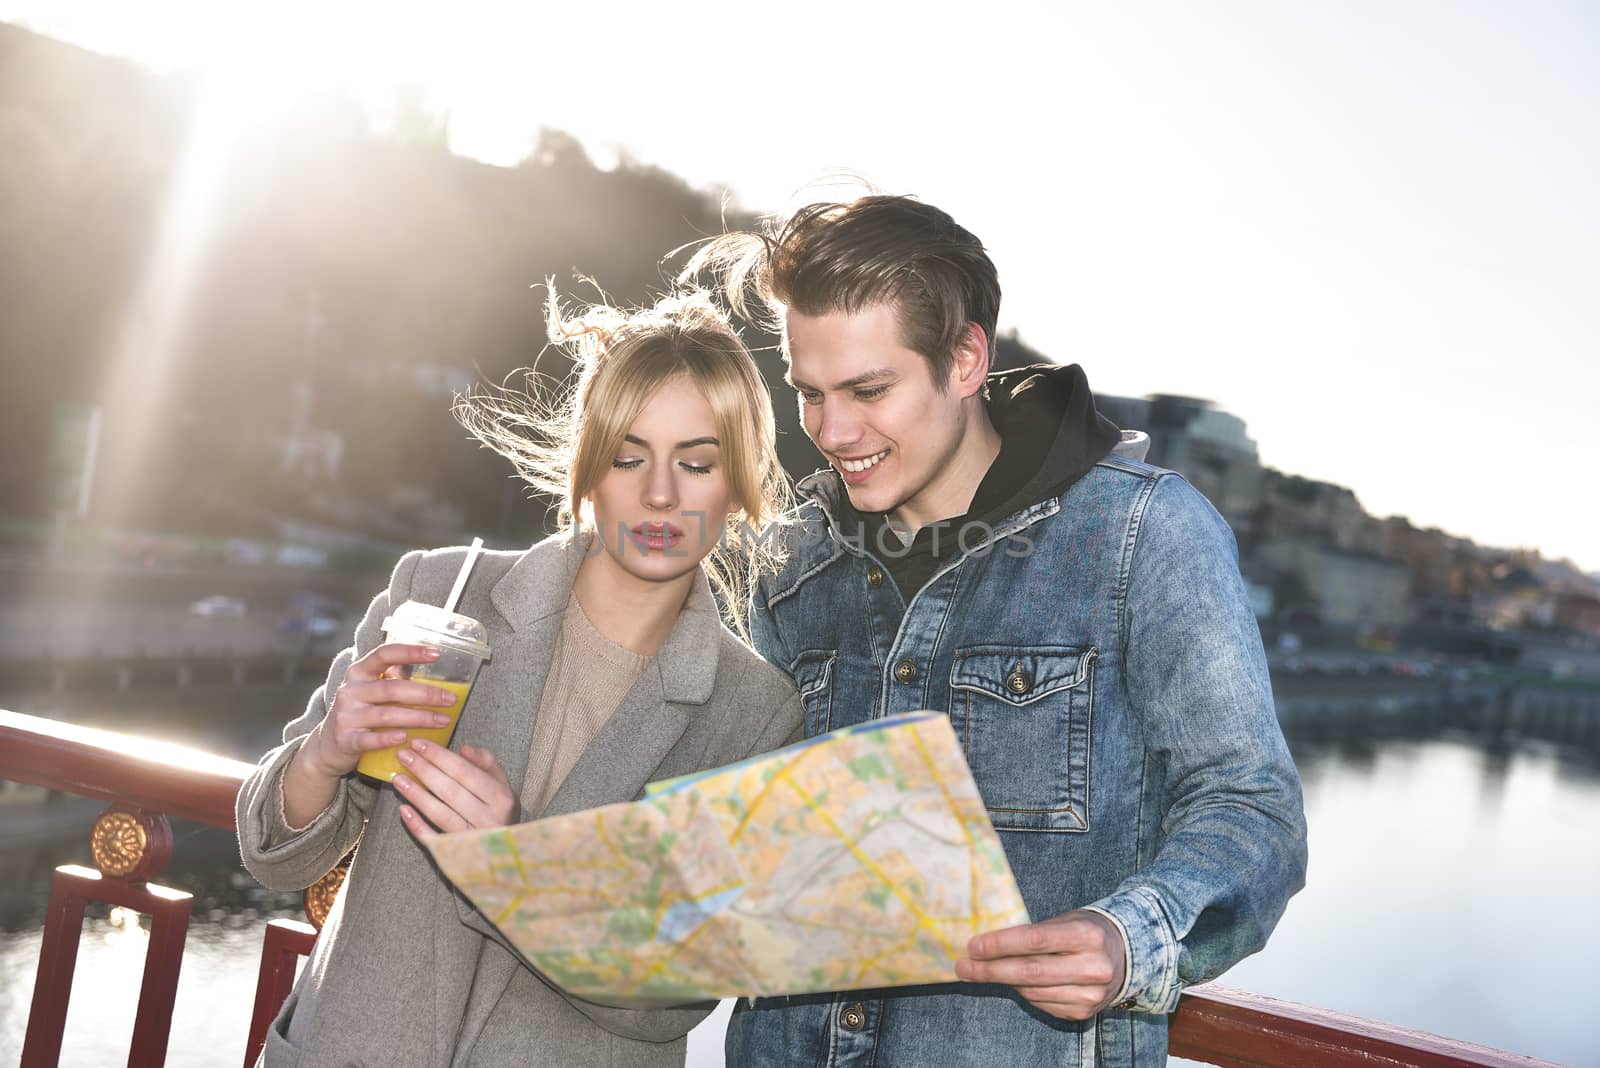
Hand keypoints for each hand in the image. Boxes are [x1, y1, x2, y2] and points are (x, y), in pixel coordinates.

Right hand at [303, 642, 459, 778]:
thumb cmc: (360, 712)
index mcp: (358, 672)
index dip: (410, 652)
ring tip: (443, 720)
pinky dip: (388, 738)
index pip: (383, 654)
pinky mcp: (345, 740)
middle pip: (391, 688)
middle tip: (450, 699)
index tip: (436, 654)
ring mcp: (345, 716)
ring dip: (418, 718)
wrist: (328, 746)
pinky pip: (369, 739)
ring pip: (386, 715)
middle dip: (425, 693)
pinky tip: (406, 738)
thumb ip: (394, 678)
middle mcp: (350, 691)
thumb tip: (432, 664)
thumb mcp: (371, 689)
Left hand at [393, 740, 518, 837]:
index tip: (419, 743)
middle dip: (424, 770)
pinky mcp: (457, 854)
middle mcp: (489, 819)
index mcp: (501, 798)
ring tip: (398, 778)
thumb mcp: (502, 783)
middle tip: (403, 755)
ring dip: (416, 795)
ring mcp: (472, 839)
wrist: (505, 848)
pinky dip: (417, 825)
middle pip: (450, 791)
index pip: (465, 772)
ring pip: (440, 814)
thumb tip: (463, 750)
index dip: (440, 756)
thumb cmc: (499, 809)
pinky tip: (403, 810)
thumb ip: (486, 762)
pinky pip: (433, 839)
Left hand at [954, 909, 1125, 1020]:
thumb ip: (1033, 933)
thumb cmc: (1083, 933)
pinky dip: (1022, 992)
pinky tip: (1013, 982)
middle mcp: (1093, 967)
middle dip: (991, 969)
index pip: (1036, 940)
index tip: (973, 945)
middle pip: (1031, 971)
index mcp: (1088, 935)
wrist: (1123, 957)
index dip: (1001, 944)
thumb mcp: (1065, 922)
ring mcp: (1091, 994)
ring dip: (1001, 982)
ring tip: (980, 972)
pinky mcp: (1083, 1012)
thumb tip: (986, 945)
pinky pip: (1041, 1003)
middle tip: (963, 966)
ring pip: (1033, 991)